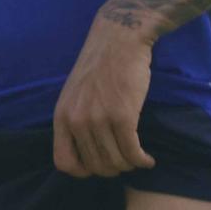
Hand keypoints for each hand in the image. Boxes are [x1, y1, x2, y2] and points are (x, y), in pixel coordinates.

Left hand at [52, 8, 156, 177]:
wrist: (119, 38)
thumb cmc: (101, 65)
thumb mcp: (75, 94)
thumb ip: (76, 120)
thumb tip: (86, 152)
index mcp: (62, 116)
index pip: (64, 162)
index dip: (83, 171)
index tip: (98, 165)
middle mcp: (76, 120)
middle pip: (95, 166)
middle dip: (113, 169)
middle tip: (125, 161)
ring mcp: (98, 118)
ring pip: (115, 162)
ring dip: (129, 165)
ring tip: (137, 159)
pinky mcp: (122, 115)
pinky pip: (132, 152)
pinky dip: (142, 161)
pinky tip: (148, 159)